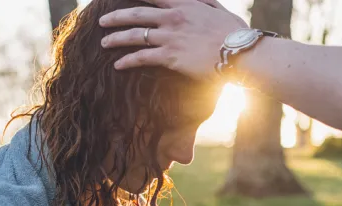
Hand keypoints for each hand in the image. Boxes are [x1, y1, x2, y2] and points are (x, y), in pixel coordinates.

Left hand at [98, 0, 247, 80]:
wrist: (240, 53)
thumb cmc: (236, 35)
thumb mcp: (221, 11)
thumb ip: (206, 3)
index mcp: (186, 4)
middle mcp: (173, 17)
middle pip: (136, 14)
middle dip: (116, 17)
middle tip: (101, 21)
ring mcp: (170, 37)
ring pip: (134, 35)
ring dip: (115, 38)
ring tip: (103, 43)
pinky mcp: (170, 57)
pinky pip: (142, 57)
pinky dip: (127, 60)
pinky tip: (117, 65)